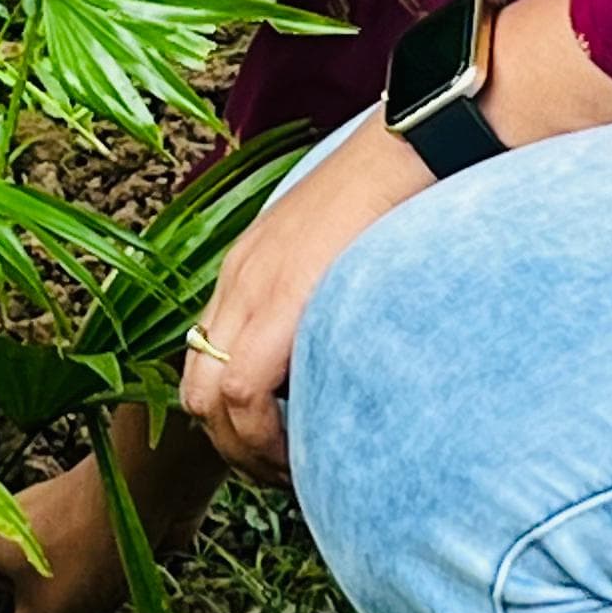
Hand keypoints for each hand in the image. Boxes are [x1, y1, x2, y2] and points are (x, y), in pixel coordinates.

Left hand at [180, 113, 431, 478]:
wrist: (416, 141)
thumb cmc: (407, 191)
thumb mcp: (354, 247)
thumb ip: (336, 289)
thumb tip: (357, 338)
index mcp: (252, 266)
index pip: (212, 358)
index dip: (236, 415)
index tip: (281, 443)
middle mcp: (238, 280)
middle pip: (195, 390)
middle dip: (232, 445)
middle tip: (285, 470)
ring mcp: (251, 290)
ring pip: (208, 401)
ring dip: (246, 450)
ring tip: (296, 470)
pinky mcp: (277, 303)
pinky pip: (241, 394)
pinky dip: (263, 437)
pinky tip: (305, 452)